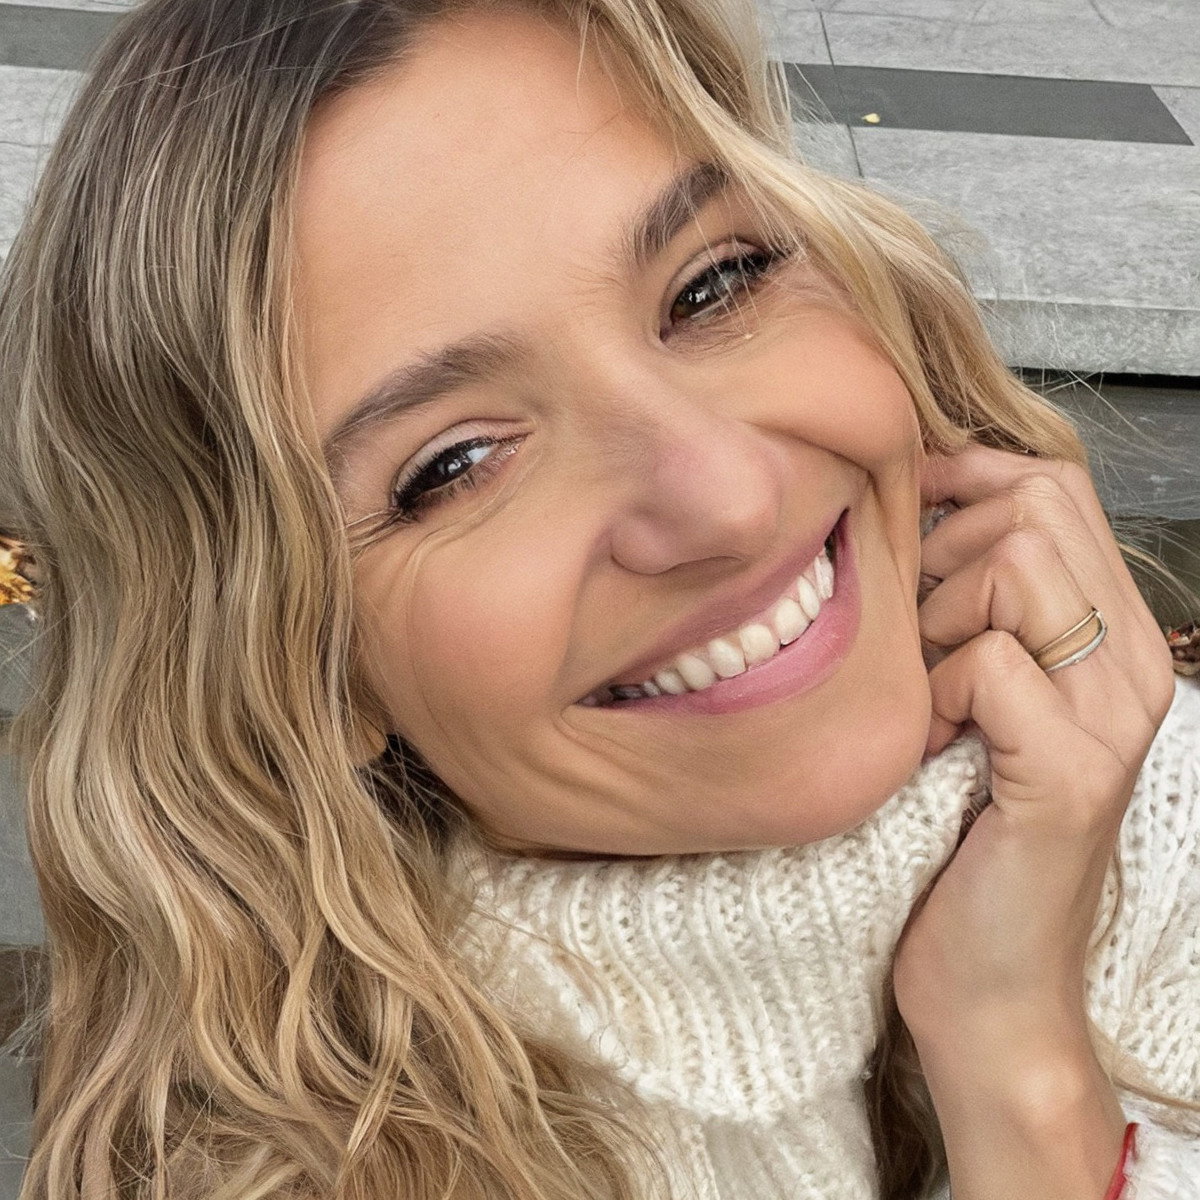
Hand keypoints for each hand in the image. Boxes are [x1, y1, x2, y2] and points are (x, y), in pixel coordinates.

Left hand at [893, 443, 1175, 1196]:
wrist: (991, 982)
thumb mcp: (973, 695)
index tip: (909, 512)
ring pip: (1014, 565)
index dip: (969, 475)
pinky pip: (985, 662)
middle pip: (1037, 505)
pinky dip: (932, 695)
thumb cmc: (960, 832)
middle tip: (917, 632)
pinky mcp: (1071, 770)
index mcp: (1113, 634)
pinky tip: (929, 745)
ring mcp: (1111, 716)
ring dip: (934, 620)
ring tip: (925, 692)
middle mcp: (1132, 663)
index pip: (1056, 485)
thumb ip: (971, 606)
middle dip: (944, 546)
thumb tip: (910, 509)